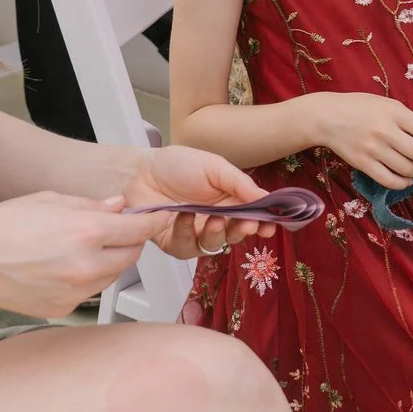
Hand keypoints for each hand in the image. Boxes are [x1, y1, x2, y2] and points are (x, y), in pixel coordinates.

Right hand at [0, 191, 175, 319]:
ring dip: (110, 260)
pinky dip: (88, 277)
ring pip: (113, 275)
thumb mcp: (50, 200)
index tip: (158, 217)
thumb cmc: (1, 227)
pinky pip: (91, 291)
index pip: (139, 228)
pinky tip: (63, 265)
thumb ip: (91, 205)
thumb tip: (119, 206)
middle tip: (116, 228)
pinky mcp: (65, 308)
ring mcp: (76, 292)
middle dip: (130, 240)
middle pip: (132, 255)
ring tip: (81, 246)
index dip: (153, 221)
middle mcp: (86, 265)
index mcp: (86, 231)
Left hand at [126, 144, 273, 258]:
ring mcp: (195, 233)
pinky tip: (184, 216)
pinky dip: (188, 233)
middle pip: (235, 235)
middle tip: (247, 224)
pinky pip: (186, 247)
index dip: (263, 225)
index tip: (270, 227)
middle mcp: (215, 220)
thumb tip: (266, 199)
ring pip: (214, 246)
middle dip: (242, 231)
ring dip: (217, 235)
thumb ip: (240, 184)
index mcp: (230, 201)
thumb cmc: (179, 164)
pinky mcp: (174, 242)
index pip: (252, 218)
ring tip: (214, 219)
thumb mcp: (215, 167)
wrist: (143, 169)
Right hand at [306, 91, 412, 189]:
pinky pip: (389, 180)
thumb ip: (407, 118)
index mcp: (395, 113)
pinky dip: (402, 183)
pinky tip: (405, 180)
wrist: (327, 117)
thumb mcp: (386, 103)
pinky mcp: (363, 164)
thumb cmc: (359, 106)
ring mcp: (374, 150)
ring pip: (407, 170)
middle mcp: (386, 132)